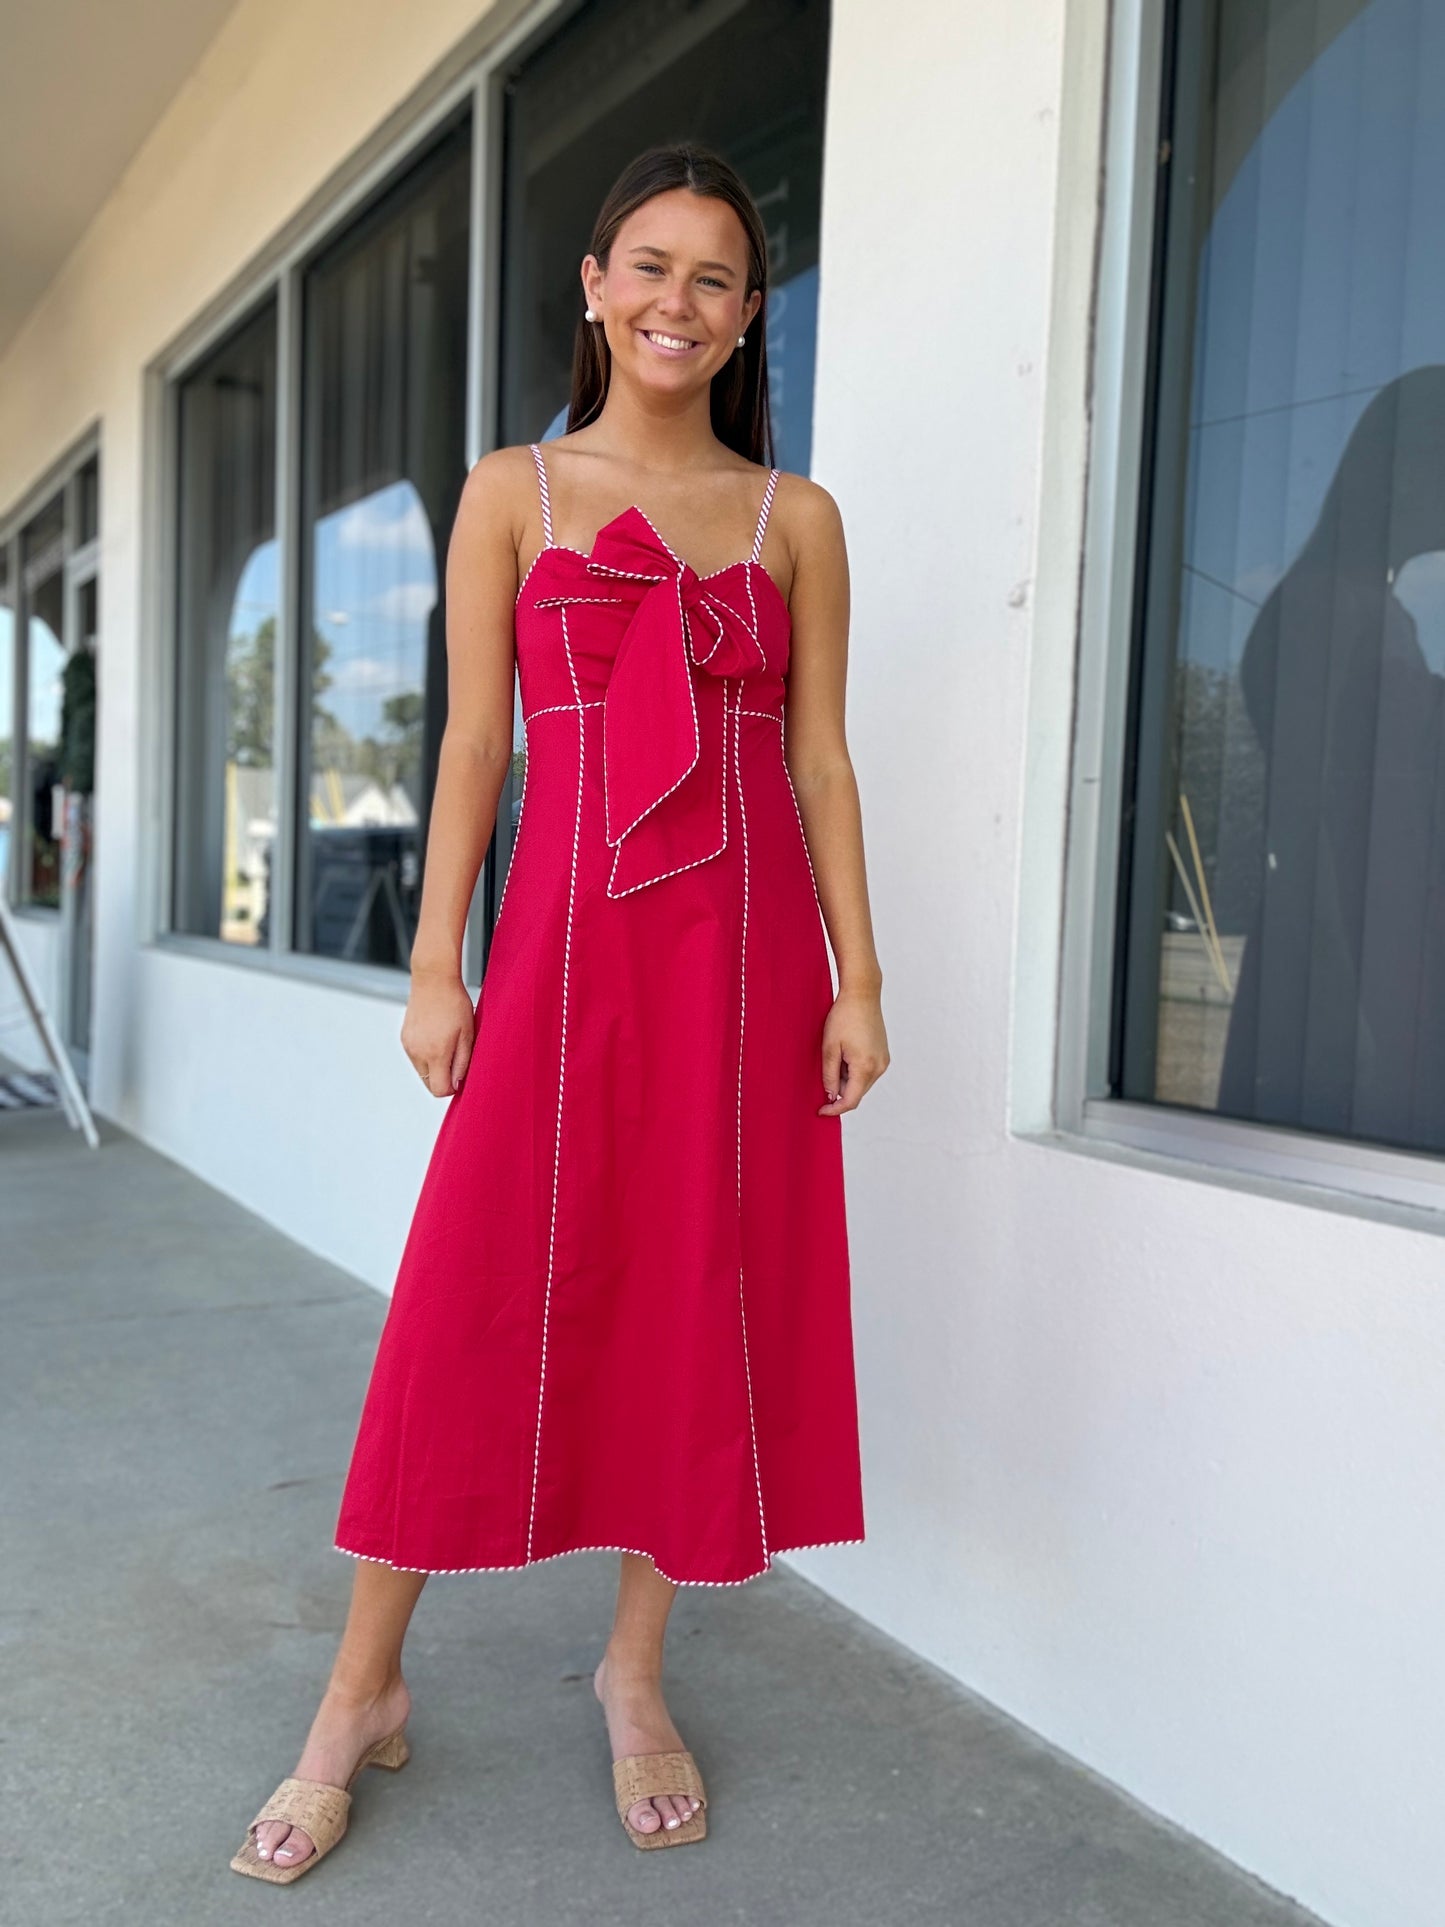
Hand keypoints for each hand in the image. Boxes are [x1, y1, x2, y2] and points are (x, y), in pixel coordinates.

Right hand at [401, 969, 476, 1096]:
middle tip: (456, 1059)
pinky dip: (426, 1055)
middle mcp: (418, 1052)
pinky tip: (436, 1037)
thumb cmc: (455, 1003)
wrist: (433, 979)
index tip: (461, 1075)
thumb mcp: (468, 1034)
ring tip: (447, 1044)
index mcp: (436, 1053)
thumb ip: (463, 1063)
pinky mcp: (404, 1038)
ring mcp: (409, 1046)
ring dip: (435, 1066)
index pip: (440, 1090)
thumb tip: (456, 1084)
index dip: (453, 1087)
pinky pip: (416, 1058)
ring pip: (422, 1072)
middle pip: (429, 1084)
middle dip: (443, 1078)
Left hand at [819, 986, 888, 1114]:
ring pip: (862, 1083)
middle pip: (857, 1093)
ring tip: (835, 1059)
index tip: (821, 1111)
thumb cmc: (844, 1017)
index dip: (834, 1109)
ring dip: (847, 1081)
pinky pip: (867, 1072)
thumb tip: (832, 1095)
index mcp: (865, 1067)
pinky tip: (845, 1055)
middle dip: (839, 1093)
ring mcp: (883, 1061)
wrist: (862, 995)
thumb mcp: (830, 1048)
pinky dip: (854, 1072)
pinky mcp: (883, 1055)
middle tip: (823, 1080)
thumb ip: (830, 1075)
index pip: (851, 1100)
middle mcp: (879, 1067)